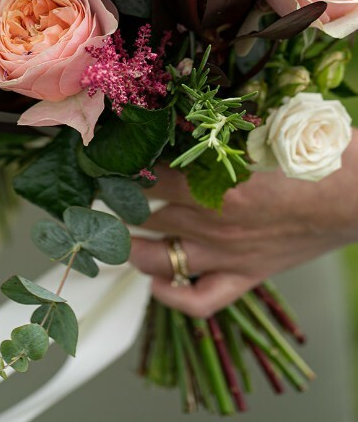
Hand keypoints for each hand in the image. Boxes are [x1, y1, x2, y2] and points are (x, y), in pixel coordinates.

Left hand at [130, 130, 357, 316]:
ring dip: (133, 246)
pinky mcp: (247, 276)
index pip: (150, 176)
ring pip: (158, 259)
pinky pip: (199, 300)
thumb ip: (216, 133)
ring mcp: (228, 255)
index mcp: (216, 184)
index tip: (112, 158)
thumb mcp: (261, 132)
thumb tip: (177, 121)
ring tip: (119, 233)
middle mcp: (214, 223)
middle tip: (108, 190)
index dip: (126, 167)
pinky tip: (157, 282)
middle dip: (122, 202)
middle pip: (147, 214)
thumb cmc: (314, 156)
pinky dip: (171, 296)